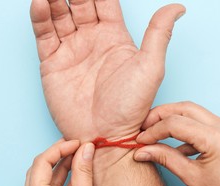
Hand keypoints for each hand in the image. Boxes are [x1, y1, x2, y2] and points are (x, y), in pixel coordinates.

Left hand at [23, 139, 114, 185]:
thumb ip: (83, 170)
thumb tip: (86, 147)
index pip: (40, 164)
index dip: (59, 149)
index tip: (77, 142)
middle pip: (39, 172)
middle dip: (57, 156)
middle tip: (76, 145)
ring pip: (45, 183)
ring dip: (60, 168)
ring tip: (78, 154)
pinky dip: (62, 182)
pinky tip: (75, 171)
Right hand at [30, 0, 184, 141]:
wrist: (105, 137)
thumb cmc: (130, 108)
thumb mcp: (150, 68)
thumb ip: (159, 33)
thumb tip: (178, 7)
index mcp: (115, 38)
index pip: (103, 0)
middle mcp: (92, 41)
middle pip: (79, 3)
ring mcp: (71, 51)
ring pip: (59, 15)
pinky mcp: (53, 64)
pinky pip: (44, 34)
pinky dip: (41, 17)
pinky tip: (41, 3)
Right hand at [134, 102, 219, 185]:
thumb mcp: (191, 178)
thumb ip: (165, 158)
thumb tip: (141, 151)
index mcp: (216, 138)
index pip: (175, 124)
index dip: (153, 131)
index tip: (139, 141)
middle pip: (185, 108)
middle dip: (161, 115)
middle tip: (144, 126)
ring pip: (194, 112)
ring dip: (173, 119)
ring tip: (156, 132)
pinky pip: (203, 124)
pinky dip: (187, 129)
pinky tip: (175, 145)